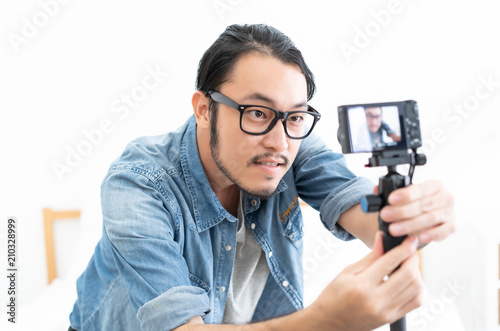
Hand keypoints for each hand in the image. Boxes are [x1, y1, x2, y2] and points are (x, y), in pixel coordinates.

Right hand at [308, 232, 422, 330]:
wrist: (329, 322)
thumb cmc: (334, 295)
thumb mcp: (348, 271)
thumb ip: (370, 257)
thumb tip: (382, 238)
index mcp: (362, 285)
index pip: (390, 262)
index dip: (404, 247)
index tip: (410, 238)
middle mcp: (376, 300)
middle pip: (408, 275)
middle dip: (413, 258)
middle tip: (410, 250)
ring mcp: (386, 312)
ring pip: (416, 289)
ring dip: (417, 273)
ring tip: (408, 265)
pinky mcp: (391, 318)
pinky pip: (415, 302)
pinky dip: (418, 288)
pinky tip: (410, 281)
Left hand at [376, 180, 454, 243]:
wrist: (426, 215)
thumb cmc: (415, 203)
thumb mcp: (403, 195)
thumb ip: (389, 191)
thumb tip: (376, 190)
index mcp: (434, 185)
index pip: (420, 188)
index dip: (405, 194)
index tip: (391, 199)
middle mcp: (444, 197)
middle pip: (424, 204)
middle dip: (403, 211)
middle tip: (386, 215)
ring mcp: (448, 213)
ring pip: (431, 218)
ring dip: (411, 224)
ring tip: (394, 229)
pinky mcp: (450, 227)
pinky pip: (443, 231)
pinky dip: (432, 234)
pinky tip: (420, 237)